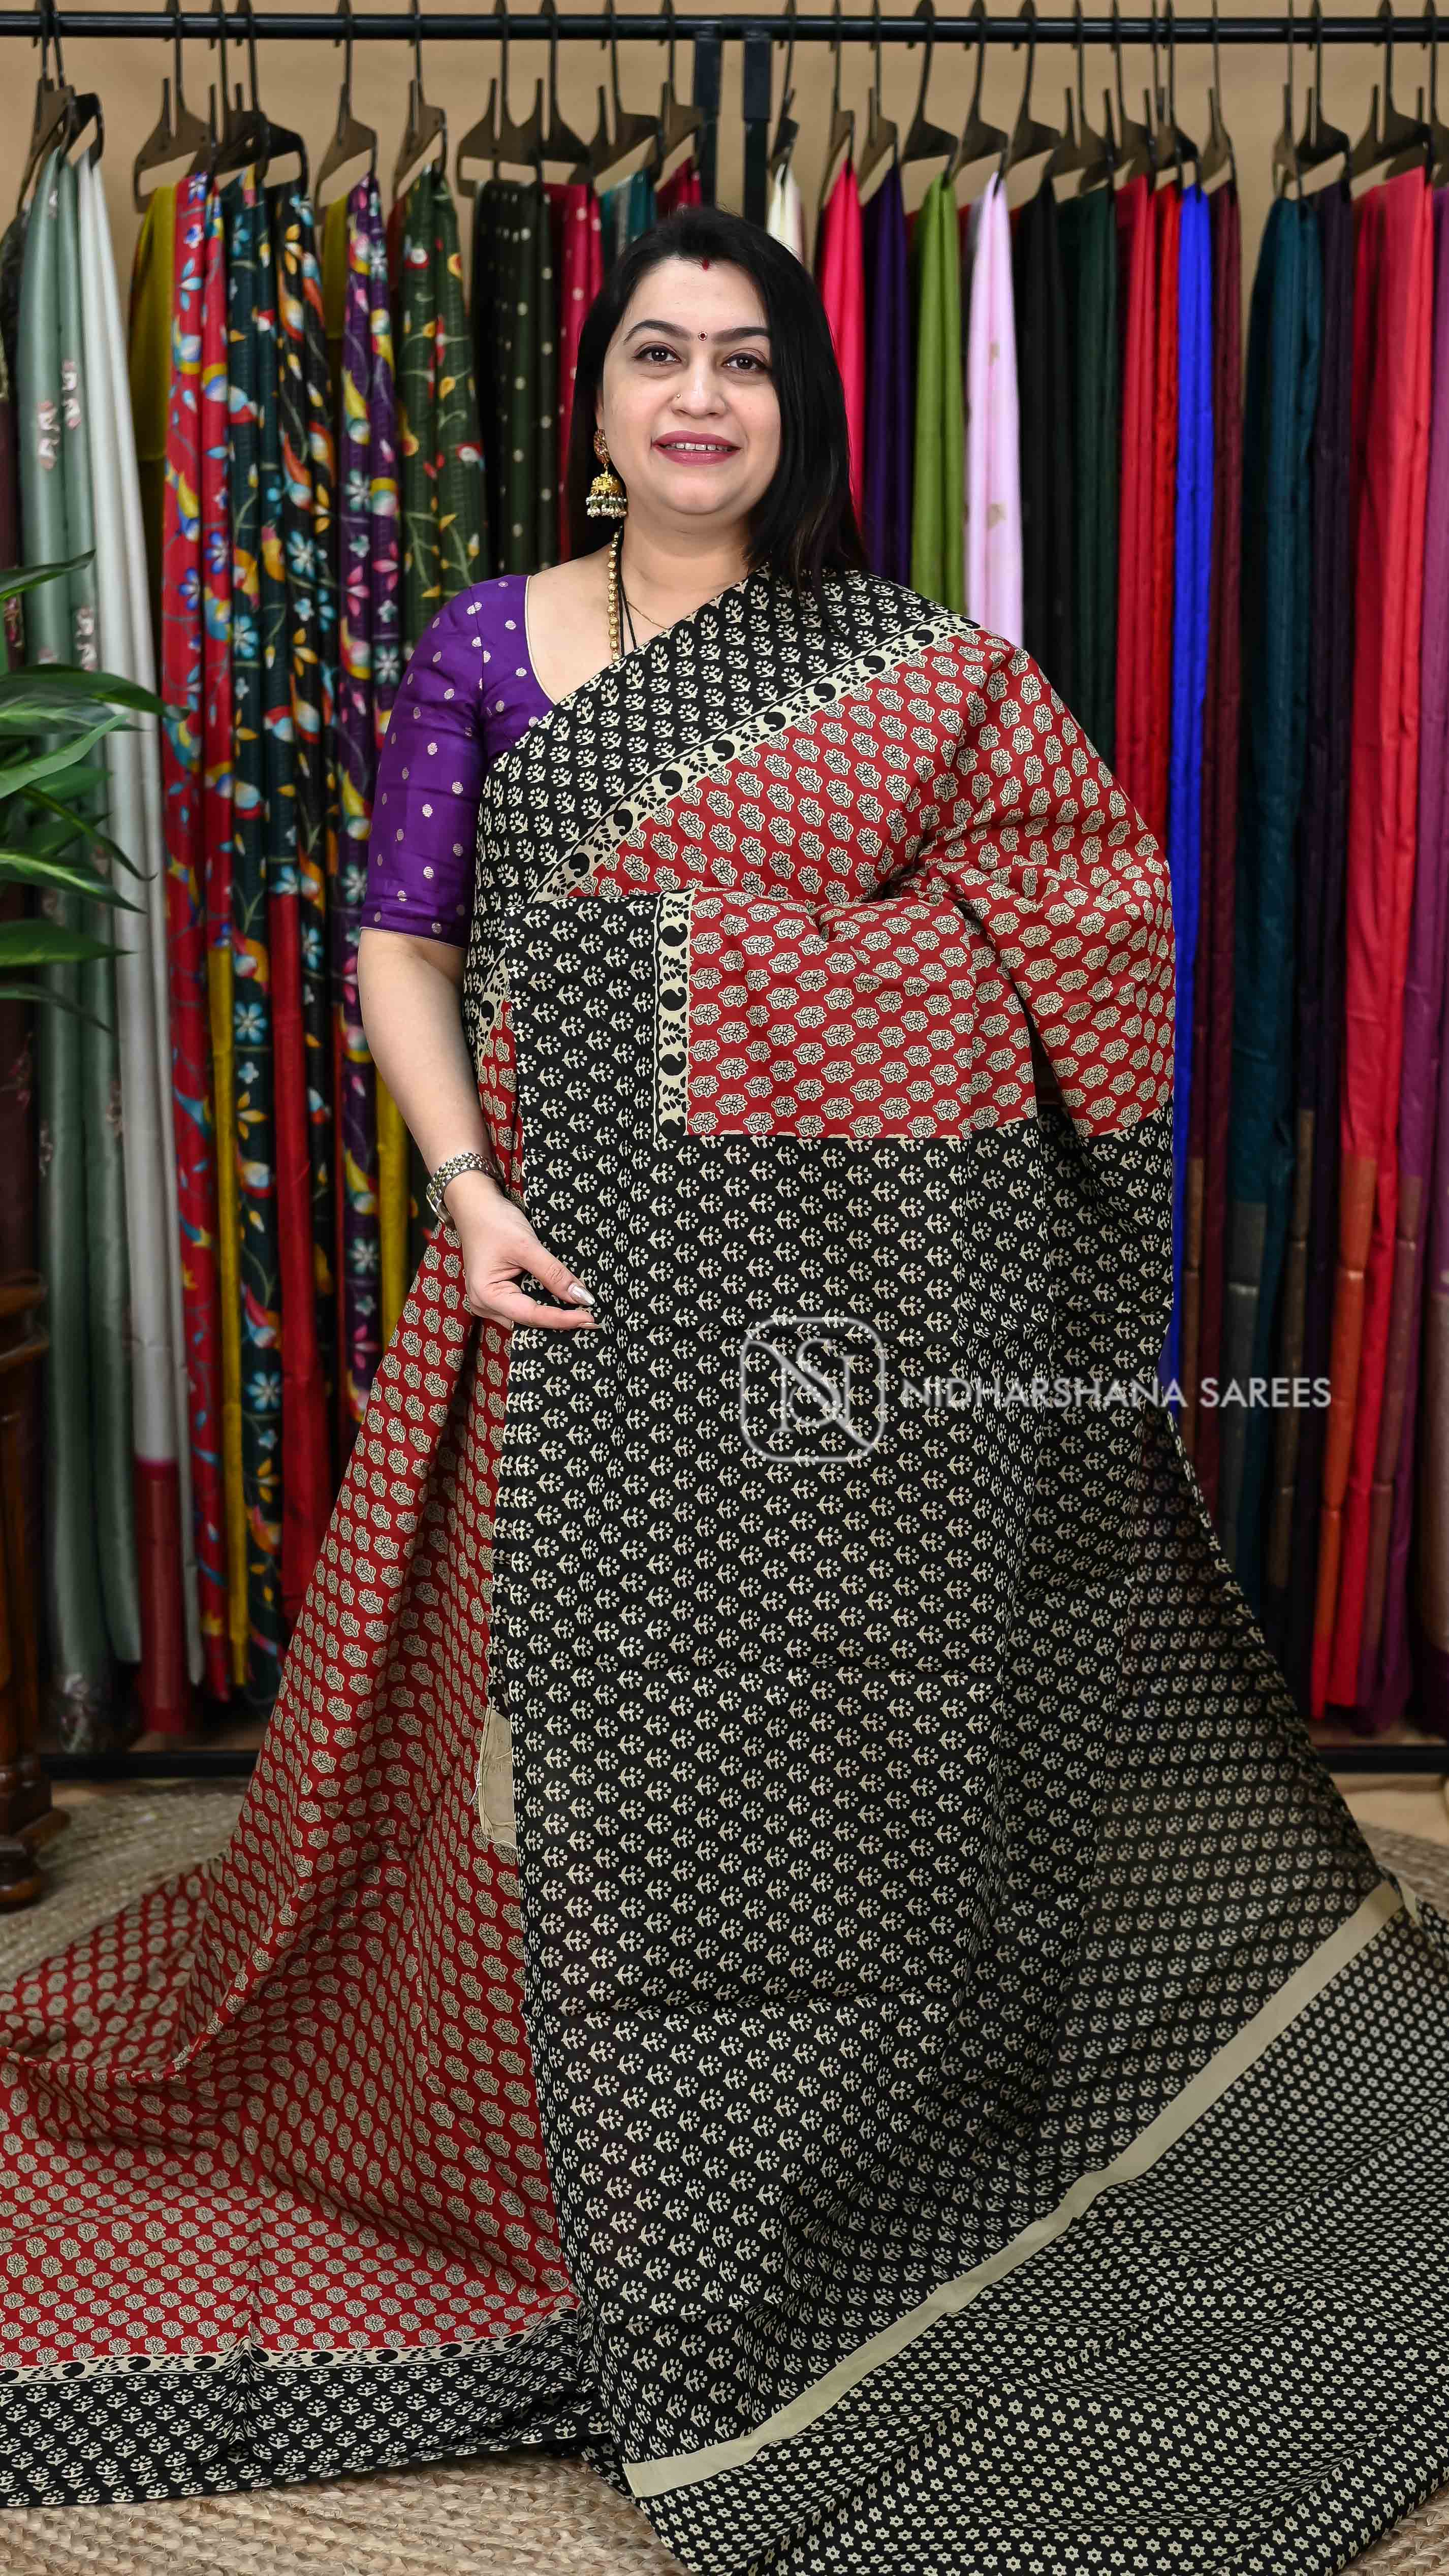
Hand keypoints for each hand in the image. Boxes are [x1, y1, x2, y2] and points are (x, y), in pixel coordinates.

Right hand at [443, 1168, 598, 1330]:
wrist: (475, 1205)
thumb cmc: (494, 1221)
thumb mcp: (527, 1246)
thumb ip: (554, 1273)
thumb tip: (582, 1297)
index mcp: (487, 1295)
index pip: (531, 1315)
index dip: (562, 1319)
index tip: (590, 1319)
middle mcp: (485, 1305)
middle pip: (528, 1323)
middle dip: (559, 1323)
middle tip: (591, 1320)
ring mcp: (489, 1301)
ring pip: (526, 1319)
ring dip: (552, 1316)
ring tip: (581, 1315)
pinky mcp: (497, 1294)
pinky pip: (523, 1308)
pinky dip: (543, 1306)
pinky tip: (563, 1305)